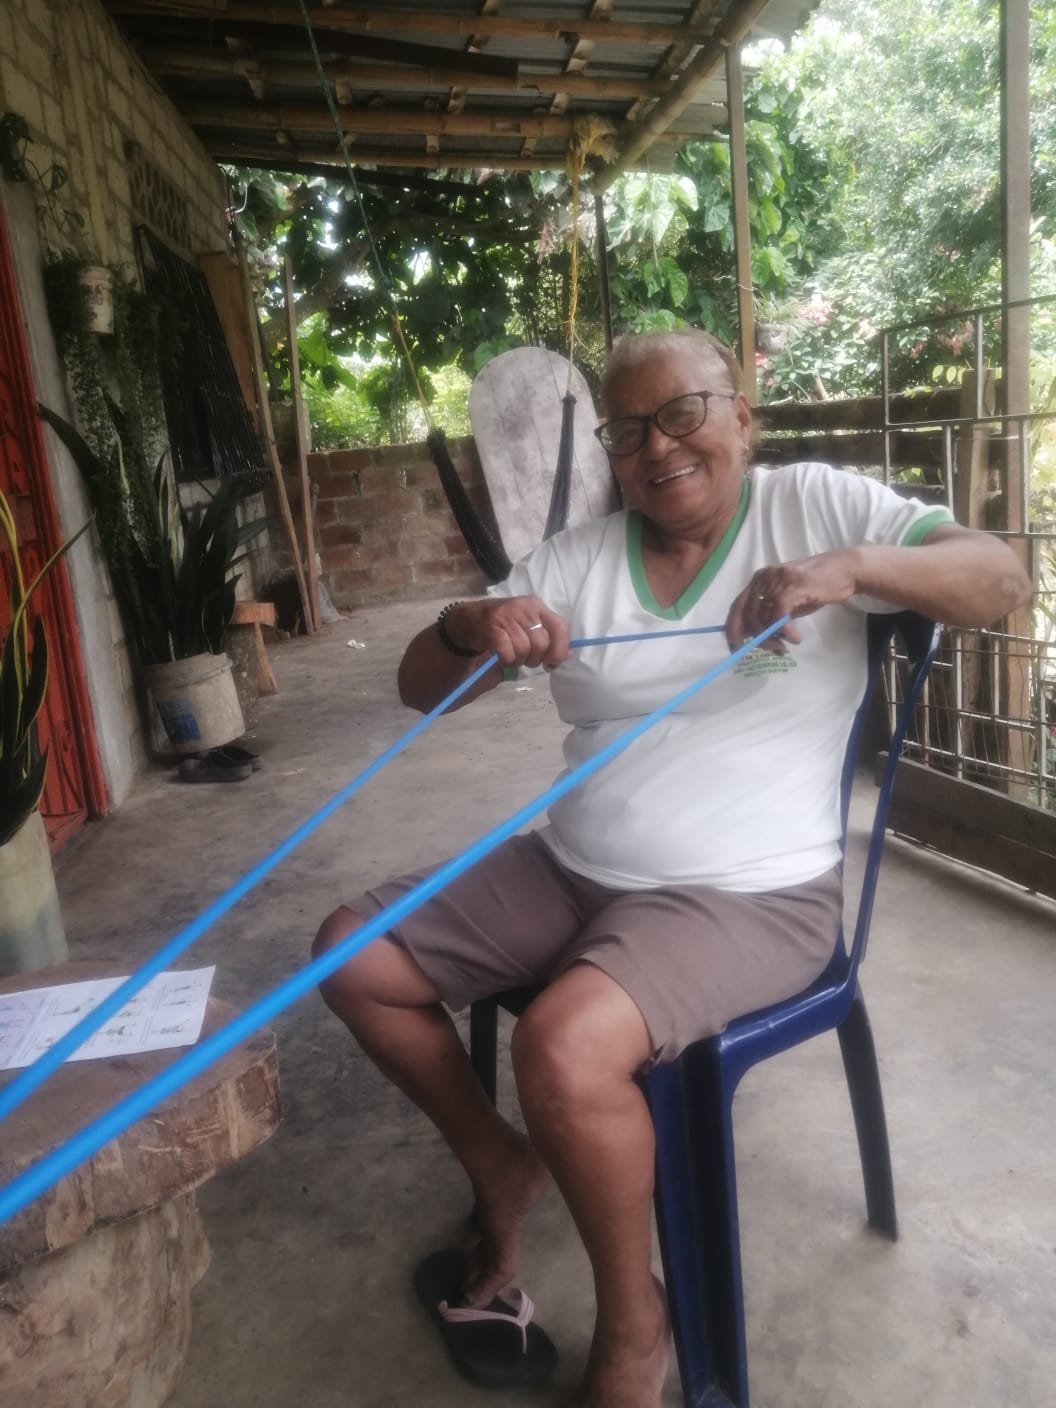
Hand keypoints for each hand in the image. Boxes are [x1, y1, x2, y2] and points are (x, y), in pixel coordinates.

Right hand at [445, 596, 572, 668]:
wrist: (468, 620)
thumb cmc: (503, 625)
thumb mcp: (528, 625)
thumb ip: (549, 638)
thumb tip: (570, 654)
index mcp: (536, 606)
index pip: (560, 628)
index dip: (560, 650)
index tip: (552, 663)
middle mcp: (524, 608)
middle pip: (542, 643)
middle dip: (535, 658)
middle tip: (525, 659)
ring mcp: (507, 617)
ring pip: (524, 650)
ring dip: (518, 660)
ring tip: (510, 655)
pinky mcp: (492, 629)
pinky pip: (508, 654)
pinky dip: (506, 660)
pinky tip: (500, 656)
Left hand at [726, 550, 859, 653]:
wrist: (844, 570)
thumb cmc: (816, 586)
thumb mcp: (787, 599)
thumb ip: (769, 612)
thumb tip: (753, 635)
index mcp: (759, 580)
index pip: (737, 607)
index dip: (733, 629)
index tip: (736, 648)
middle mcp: (763, 578)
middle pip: (747, 615)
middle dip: (757, 639)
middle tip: (773, 649)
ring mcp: (777, 581)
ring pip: (762, 618)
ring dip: (772, 638)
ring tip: (786, 645)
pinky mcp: (792, 587)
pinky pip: (778, 616)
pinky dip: (785, 632)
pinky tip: (795, 637)